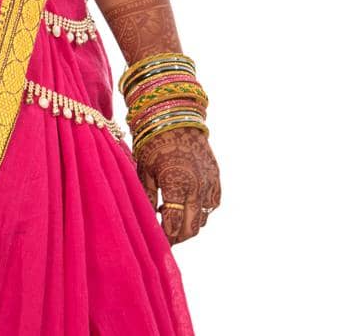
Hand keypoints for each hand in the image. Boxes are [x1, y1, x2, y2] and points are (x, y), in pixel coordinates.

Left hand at [135, 128, 220, 243]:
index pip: (173, 225)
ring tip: (170, 216)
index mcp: (177, 186)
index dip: (165, 238)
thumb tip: (146, 222)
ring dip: (188, 223)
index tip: (156, 244)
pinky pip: (212, 204)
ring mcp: (210, 184)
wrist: (176, 118)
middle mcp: (198, 189)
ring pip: (203, 218)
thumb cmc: (153, 142)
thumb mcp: (144, 170)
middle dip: (178, 237)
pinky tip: (184, 203)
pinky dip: (200, 210)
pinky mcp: (216, 178)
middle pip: (192, 227)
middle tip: (165, 239)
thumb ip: (147, 198)